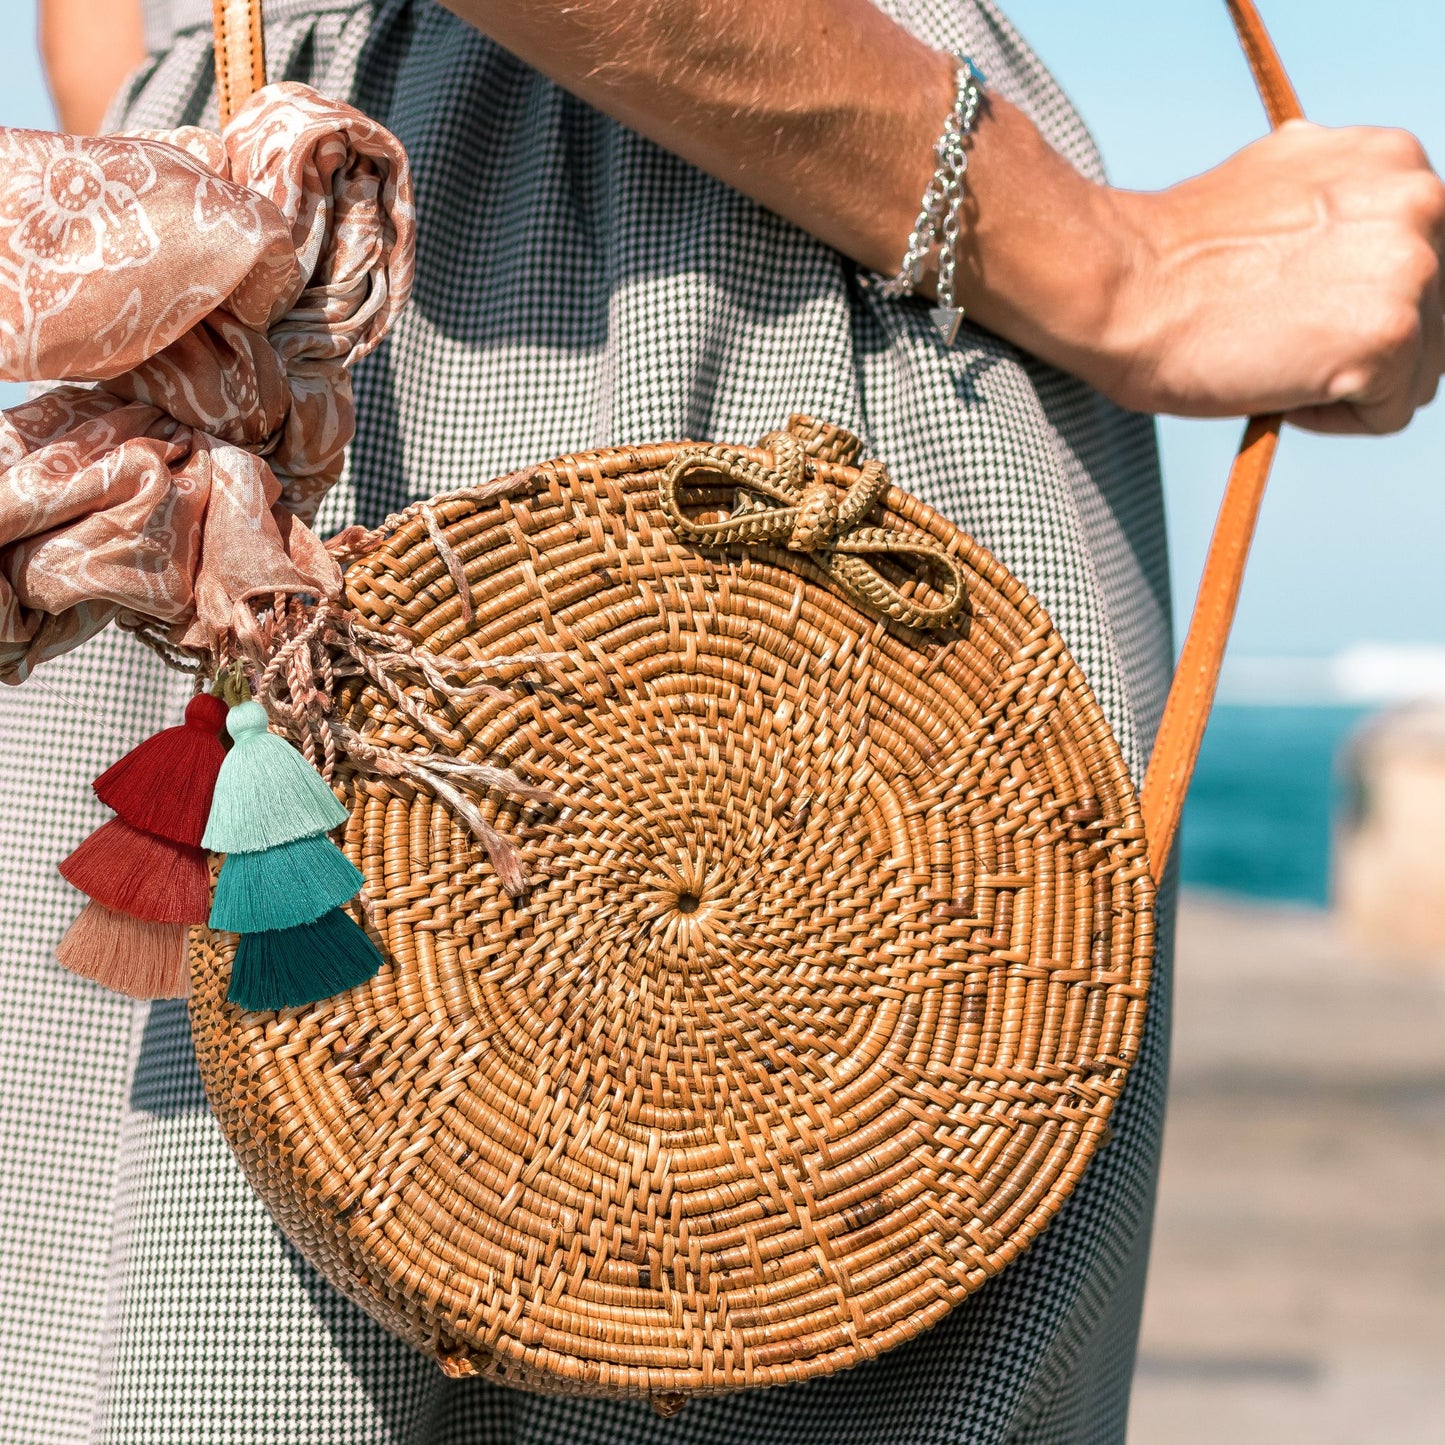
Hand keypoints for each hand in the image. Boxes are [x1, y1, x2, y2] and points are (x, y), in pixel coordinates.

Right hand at [1096, 121, 1444, 433]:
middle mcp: (1423, 202)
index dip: (1357, 301)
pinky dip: (1331, 418)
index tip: (1298, 311)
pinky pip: (1388, 414)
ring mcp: (1413, 271)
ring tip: (1276, 362)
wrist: (1123, 285)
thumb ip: (1339, 208)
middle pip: (1435, 317)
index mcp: (1398, 160)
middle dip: (1364, 346)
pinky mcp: (1390, 337)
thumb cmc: (1172, 256)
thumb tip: (1351, 244)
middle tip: (1281, 344)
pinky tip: (1275, 386)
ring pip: (1419, 370)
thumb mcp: (1277, 189)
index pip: (1423, 261)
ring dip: (1352, 382)